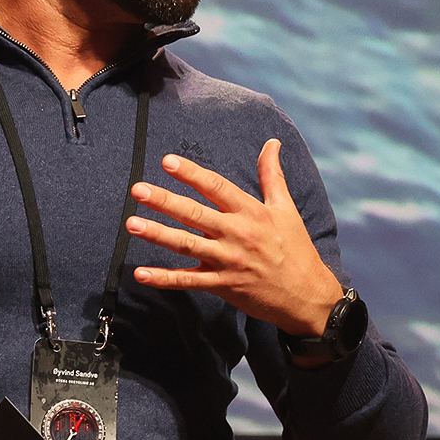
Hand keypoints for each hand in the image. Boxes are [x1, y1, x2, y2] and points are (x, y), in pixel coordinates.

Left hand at [125, 139, 342, 340]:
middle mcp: (237, 234)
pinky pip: (188, 281)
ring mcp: (227, 261)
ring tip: (131, 224)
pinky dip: (163, 279)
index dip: (191, 174)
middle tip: (138, 189)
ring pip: (186, 245)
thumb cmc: (296, 248)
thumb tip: (271, 143)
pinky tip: (140, 273)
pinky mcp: (222, 285)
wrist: (307, 295)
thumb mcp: (286, 208)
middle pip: (195, 214)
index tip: (168, 161)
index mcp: (250, 212)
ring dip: (157, 234)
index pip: (216, 187)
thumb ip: (272, 175)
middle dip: (165, 201)